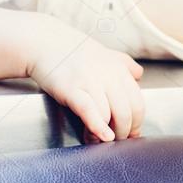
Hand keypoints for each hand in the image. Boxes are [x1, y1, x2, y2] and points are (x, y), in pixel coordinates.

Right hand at [26, 36, 144, 141]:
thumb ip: (123, 63)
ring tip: (97, 139)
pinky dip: (97, 127)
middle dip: (123, 132)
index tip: (131, 134)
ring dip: (106, 134)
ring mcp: (89, 81)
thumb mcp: (103, 52)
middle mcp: (107, 74)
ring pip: (109, 115)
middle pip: (126, 113)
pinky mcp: (71, 88)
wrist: (42, 42)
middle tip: (116, 141)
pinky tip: (99, 137)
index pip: (138, 103)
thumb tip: (139, 74)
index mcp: (118, 68)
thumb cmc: (71, 49)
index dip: (137, 123)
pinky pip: (89, 111)